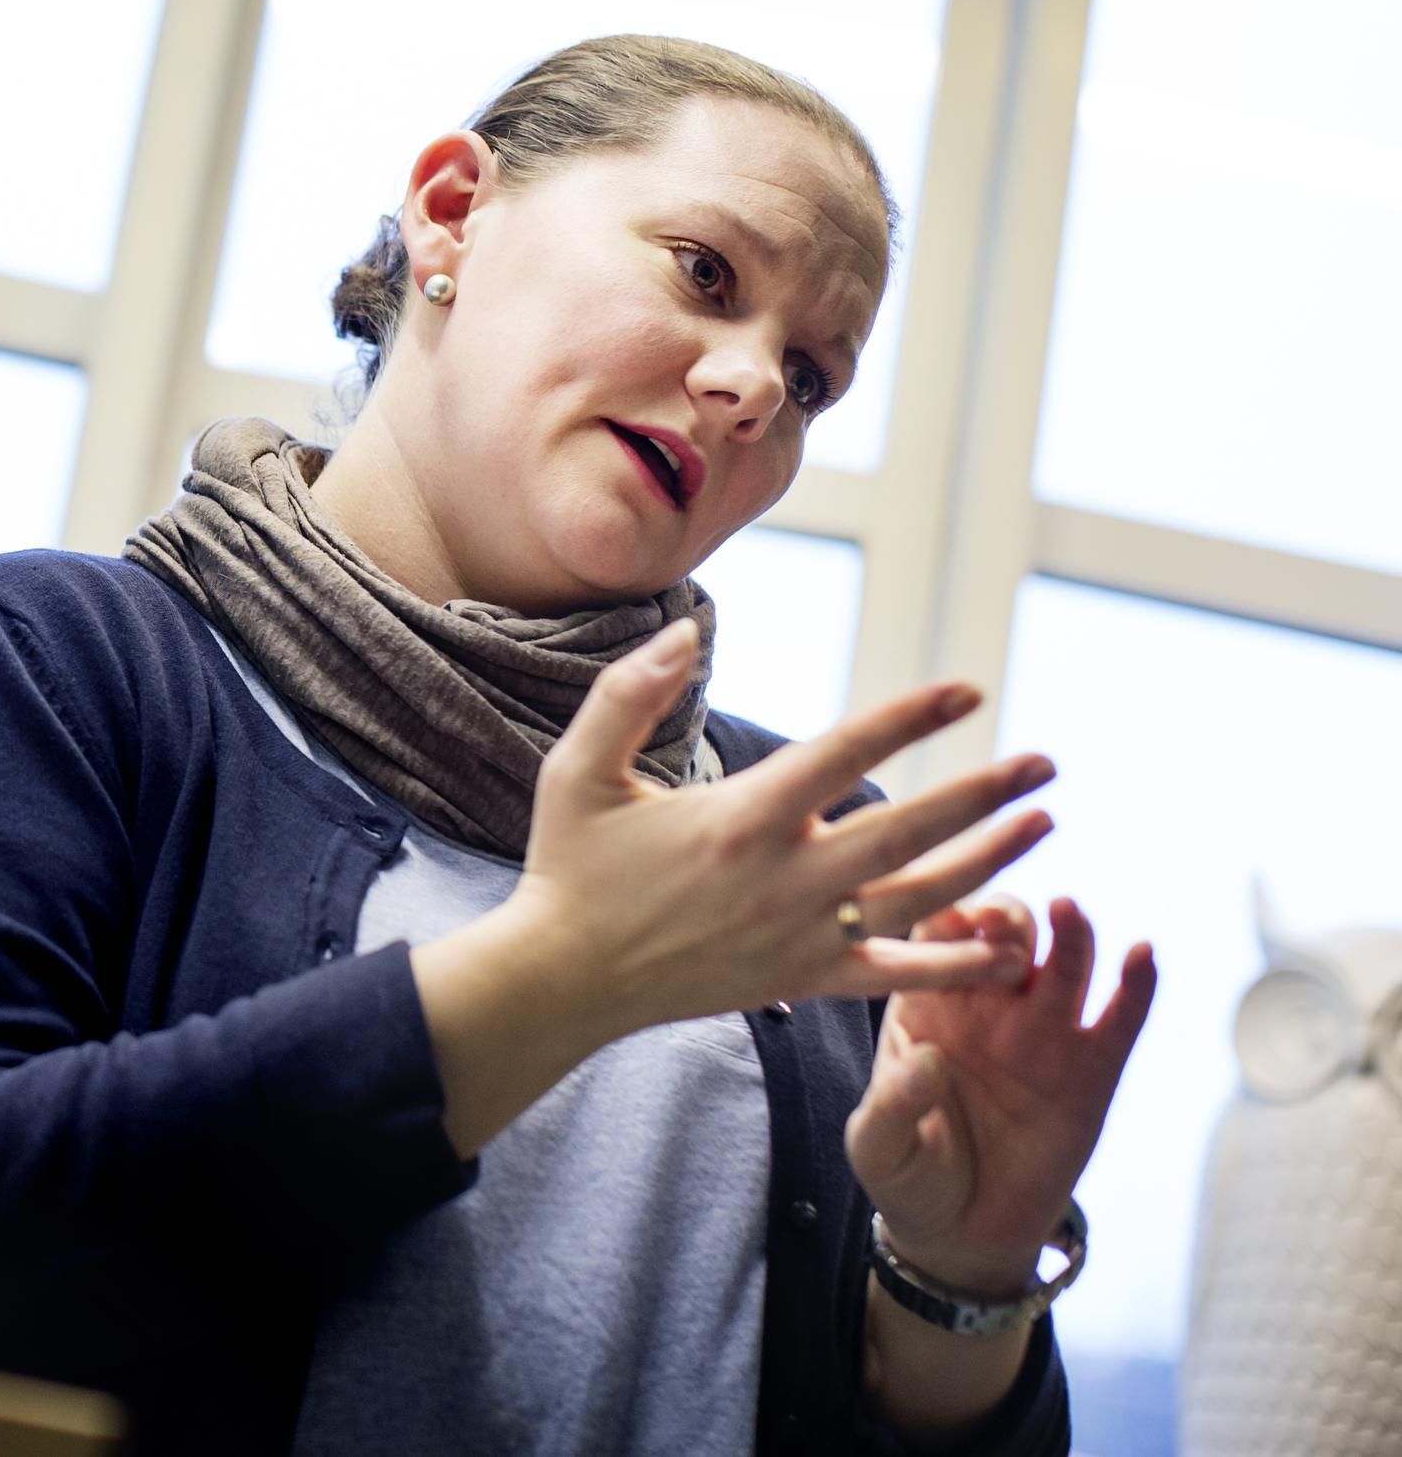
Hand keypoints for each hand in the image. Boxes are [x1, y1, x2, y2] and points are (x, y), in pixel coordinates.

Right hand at [506, 619, 1053, 1039]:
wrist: (565, 978)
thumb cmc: (571, 865)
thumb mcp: (579, 768)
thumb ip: (629, 693)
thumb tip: (687, 632)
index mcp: (739, 818)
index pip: (844, 754)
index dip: (911, 718)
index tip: (968, 690)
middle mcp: (783, 878)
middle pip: (908, 829)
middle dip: (985, 793)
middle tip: (1046, 763)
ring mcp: (798, 935)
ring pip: (918, 897)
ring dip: (989, 861)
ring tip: (1042, 824)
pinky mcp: (800, 980)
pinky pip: (895, 973)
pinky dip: (956, 963)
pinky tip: (1009, 947)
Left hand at [848, 895, 1156, 1294]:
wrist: (963, 1235)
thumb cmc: (907, 1177)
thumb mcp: (880, 1147)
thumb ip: (893, 1104)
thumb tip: (929, 1060)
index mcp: (925, 1006)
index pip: (935, 936)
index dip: (945, 919)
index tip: (951, 923)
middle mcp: (987, 1006)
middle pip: (1003, 935)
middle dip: (1006, 918)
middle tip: (1005, 926)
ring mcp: (1043, 1034)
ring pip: (1063, 964)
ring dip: (1069, 933)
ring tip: (1067, 912)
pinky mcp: (1093, 1072)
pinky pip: (1119, 1019)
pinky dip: (1136, 985)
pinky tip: (1144, 954)